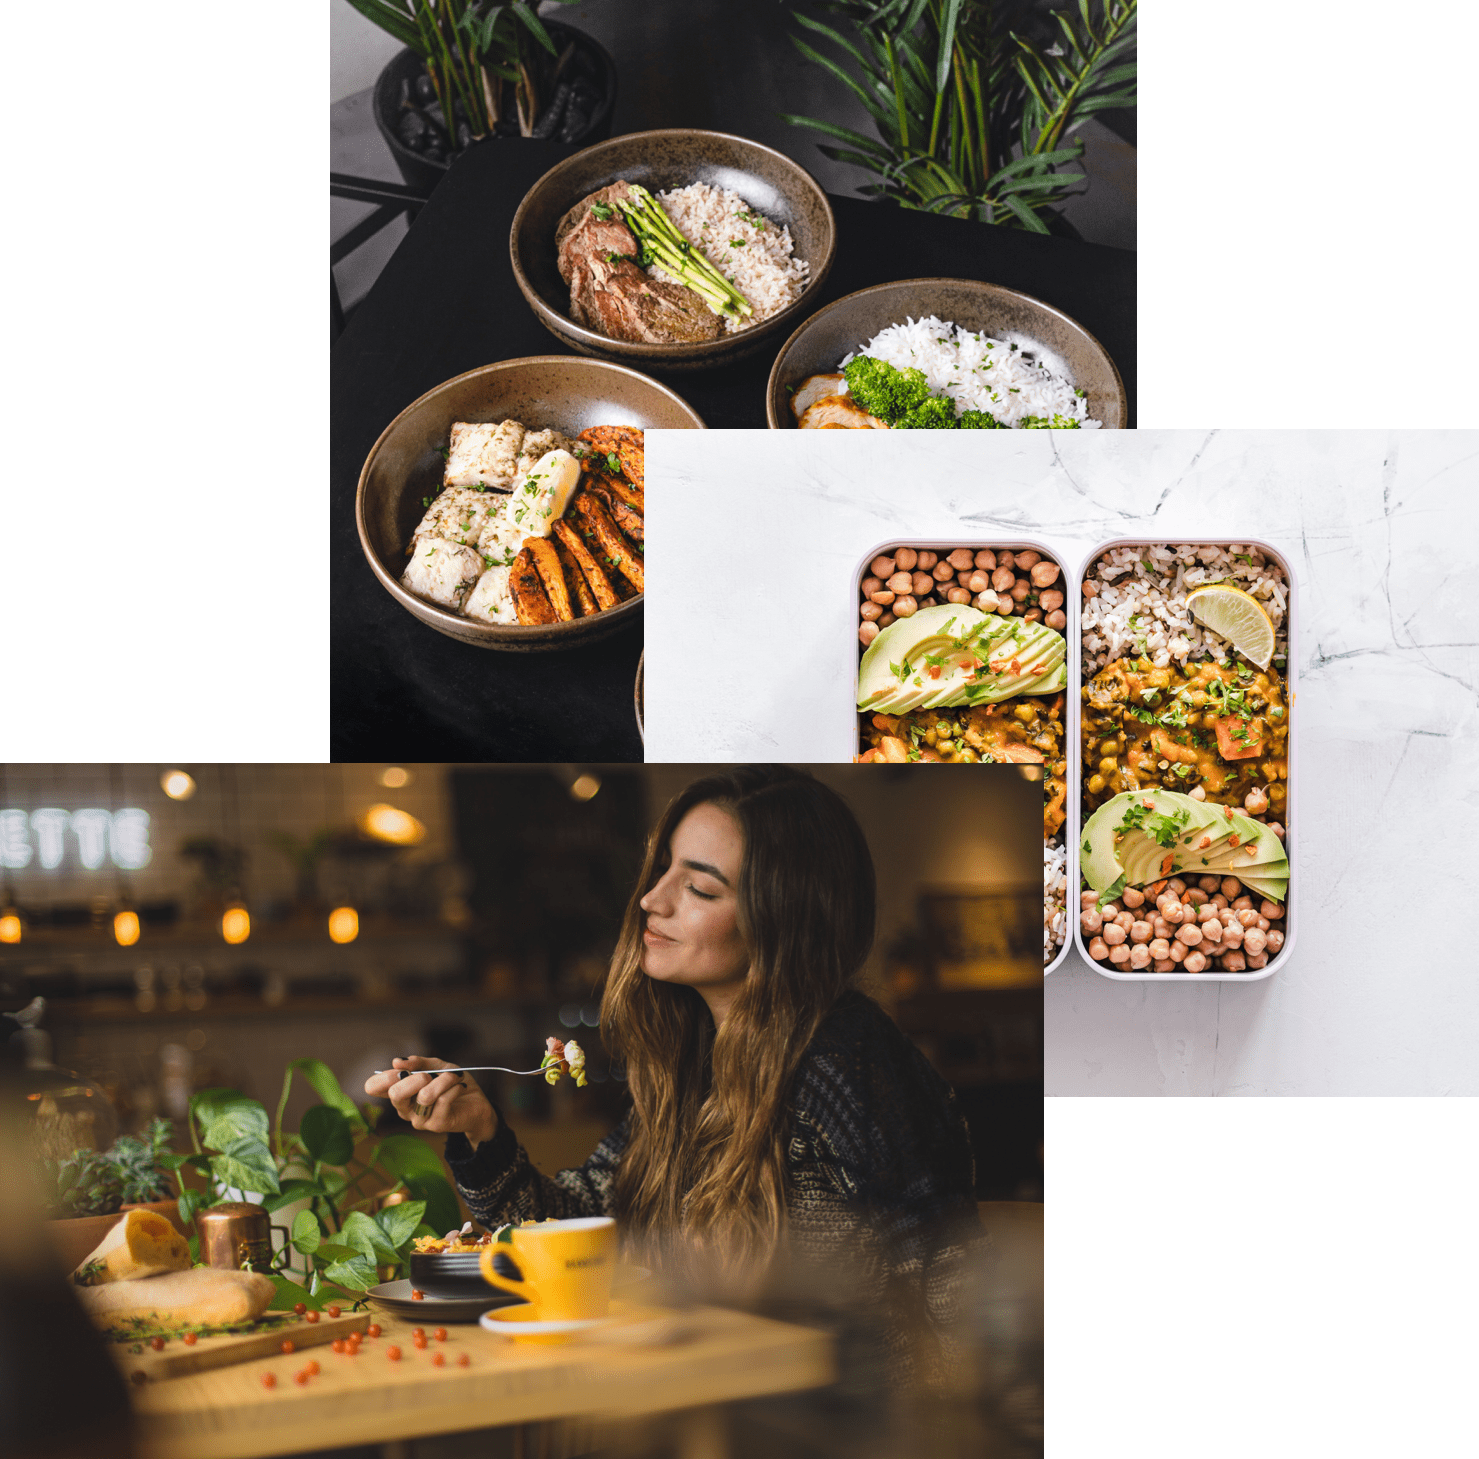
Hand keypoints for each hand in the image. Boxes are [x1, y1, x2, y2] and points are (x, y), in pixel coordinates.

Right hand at [363, 1057, 496, 1145]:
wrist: (476, 1102)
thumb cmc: (452, 1083)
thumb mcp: (436, 1066)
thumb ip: (418, 1062)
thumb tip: (397, 1061)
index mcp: (400, 1092)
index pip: (373, 1087)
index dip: (384, 1076)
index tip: (402, 1069)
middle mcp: (405, 1109)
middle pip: (395, 1094)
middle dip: (415, 1078)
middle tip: (430, 1075)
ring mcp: (419, 1119)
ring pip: (425, 1096)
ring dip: (443, 1080)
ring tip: (454, 1077)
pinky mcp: (436, 1125)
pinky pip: (443, 1100)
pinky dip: (454, 1087)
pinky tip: (460, 1086)